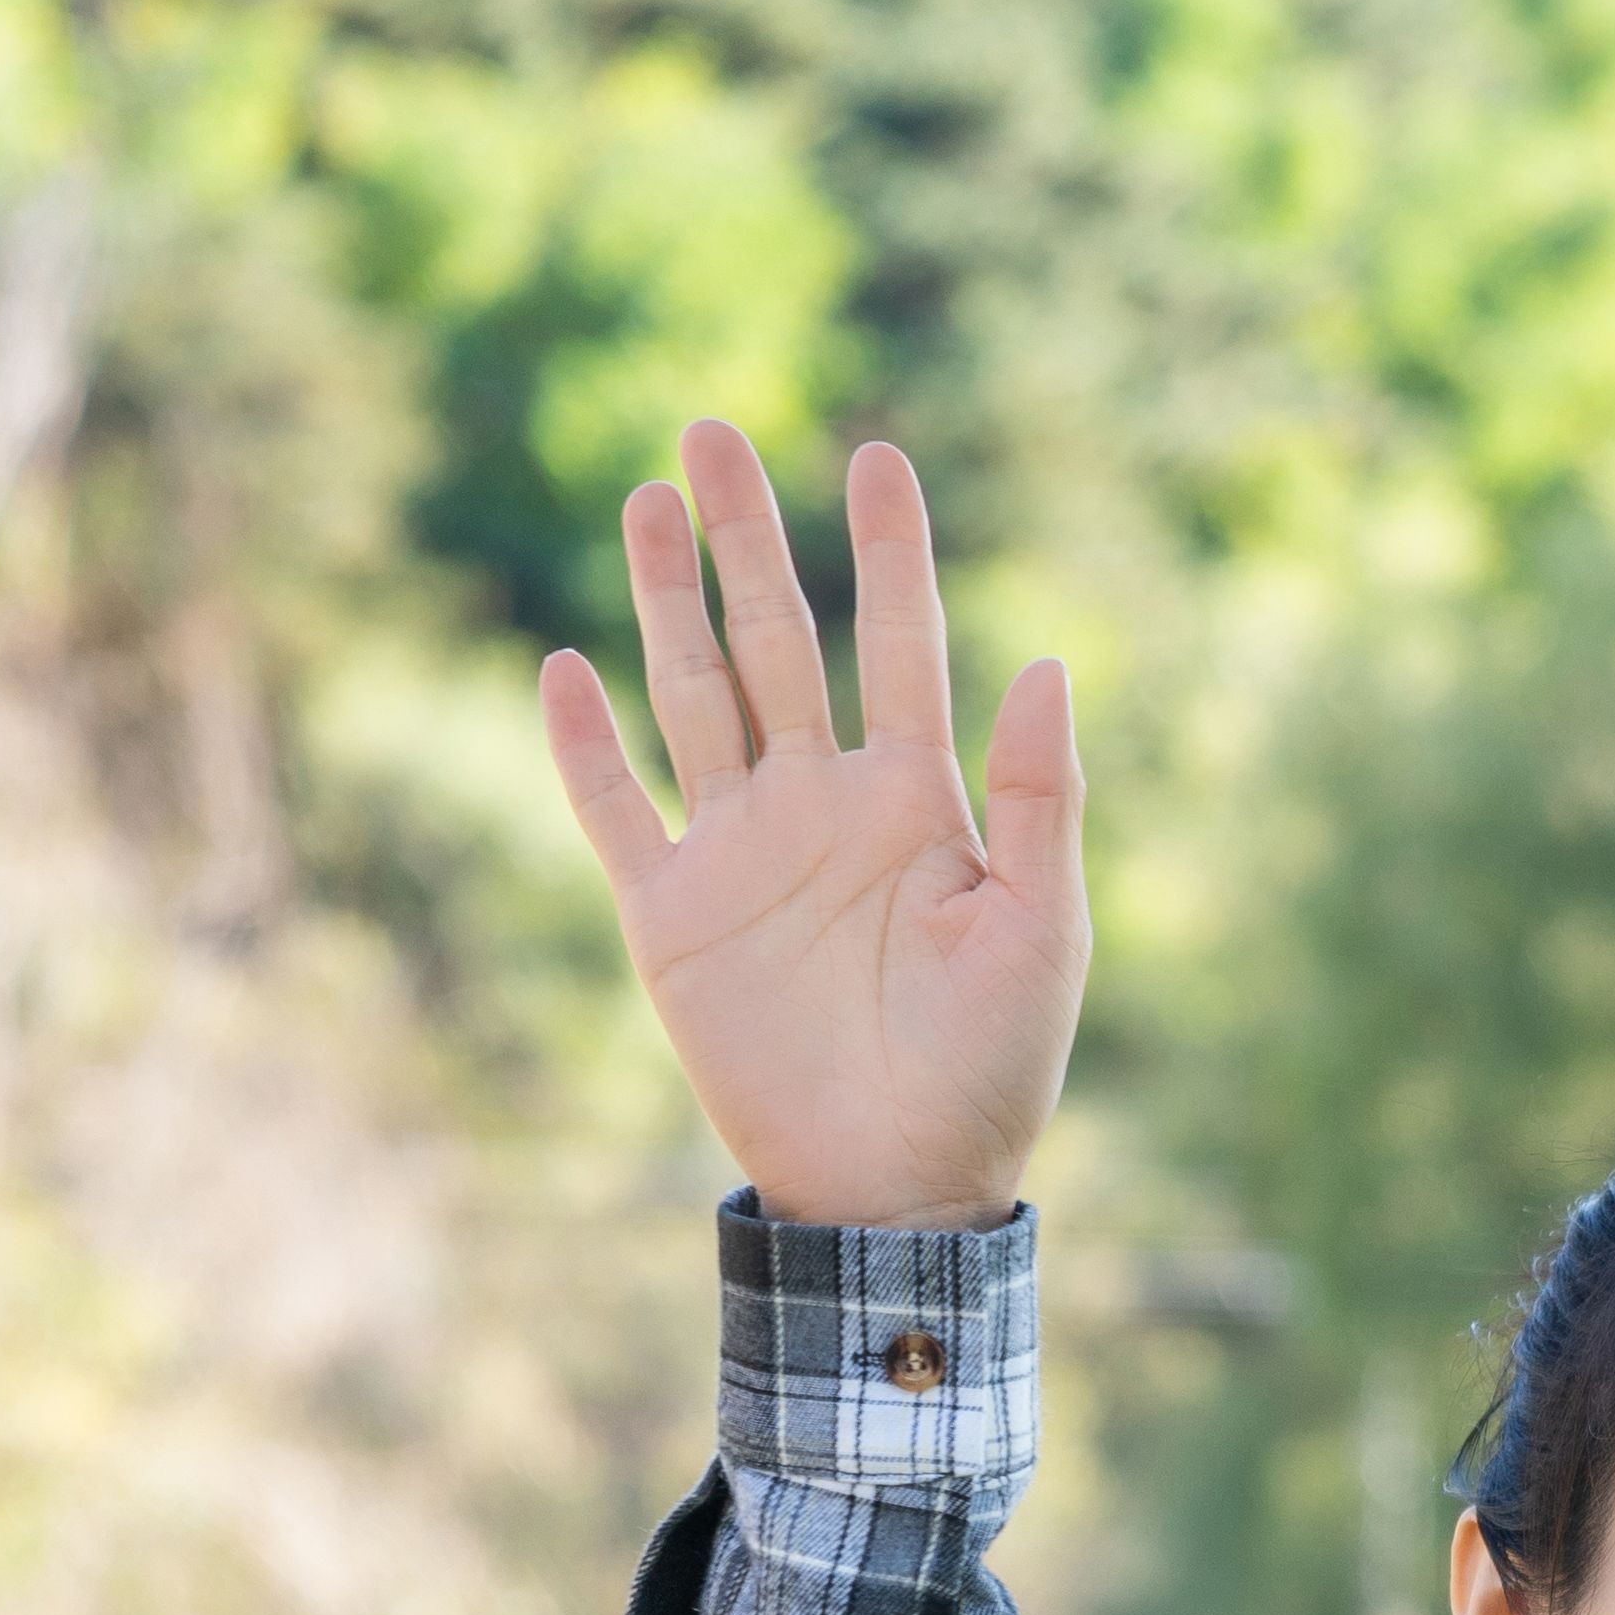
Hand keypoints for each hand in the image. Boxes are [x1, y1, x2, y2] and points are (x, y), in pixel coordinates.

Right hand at [539, 427, 1084, 1232]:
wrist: (897, 1185)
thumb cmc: (993, 1069)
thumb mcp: (1041, 930)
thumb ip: (1037, 799)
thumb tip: (1047, 661)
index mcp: (919, 802)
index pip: (903, 645)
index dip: (890, 553)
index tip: (878, 454)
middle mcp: (822, 805)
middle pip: (777, 641)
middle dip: (747, 538)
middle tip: (713, 429)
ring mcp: (740, 851)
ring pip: (693, 695)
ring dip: (666, 601)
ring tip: (648, 500)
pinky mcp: (670, 914)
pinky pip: (615, 811)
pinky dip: (585, 744)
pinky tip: (566, 667)